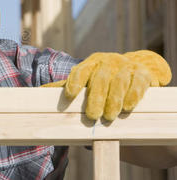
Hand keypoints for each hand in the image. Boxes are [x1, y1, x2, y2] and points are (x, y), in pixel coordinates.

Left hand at [43, 50, 170, 120]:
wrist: (135, 69)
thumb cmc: (103, 79)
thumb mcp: (86, 80)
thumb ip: (66, 86)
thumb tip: (38, 93)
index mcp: (90, 64)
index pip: (80, 71)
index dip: (74, 82)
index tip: (70, 95)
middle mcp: (107, 62)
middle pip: (100, 79)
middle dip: (96, 98)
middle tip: (93, 116)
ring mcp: (125, 66)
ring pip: (119, 82)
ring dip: (114, 100)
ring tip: (109, 116)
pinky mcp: (141, 73)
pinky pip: (137, 83)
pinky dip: (133, 95)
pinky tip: (128, 107)